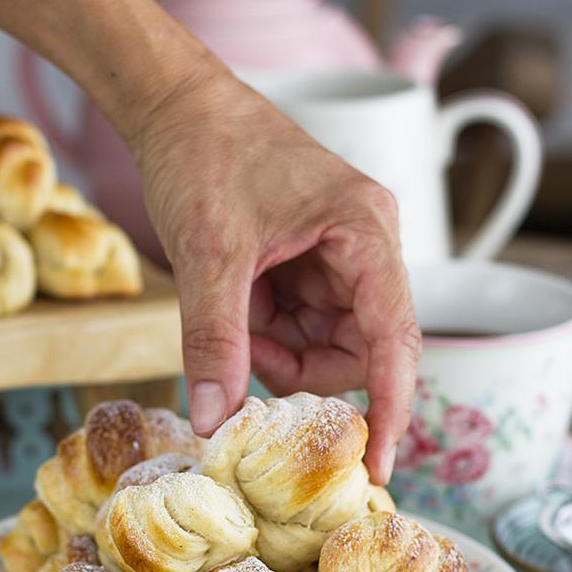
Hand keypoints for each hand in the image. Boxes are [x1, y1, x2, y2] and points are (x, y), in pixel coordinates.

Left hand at [135, 67, 420, 484]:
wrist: (176, 105)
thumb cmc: (202, 154)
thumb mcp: (207, 253)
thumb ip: (214, 339)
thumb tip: (214, 420)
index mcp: (365, 231)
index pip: (396, 337)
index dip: (390, 406)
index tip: (375, 466)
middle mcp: (366, 244)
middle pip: (360, 347)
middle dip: (303, 371)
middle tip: (246, 361)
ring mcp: (340, 254)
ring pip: (327, 341)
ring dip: (279, 351)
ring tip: (234, 317)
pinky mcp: (311, 261)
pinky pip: (301, 323)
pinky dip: (267, 333)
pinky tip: (238, 305)